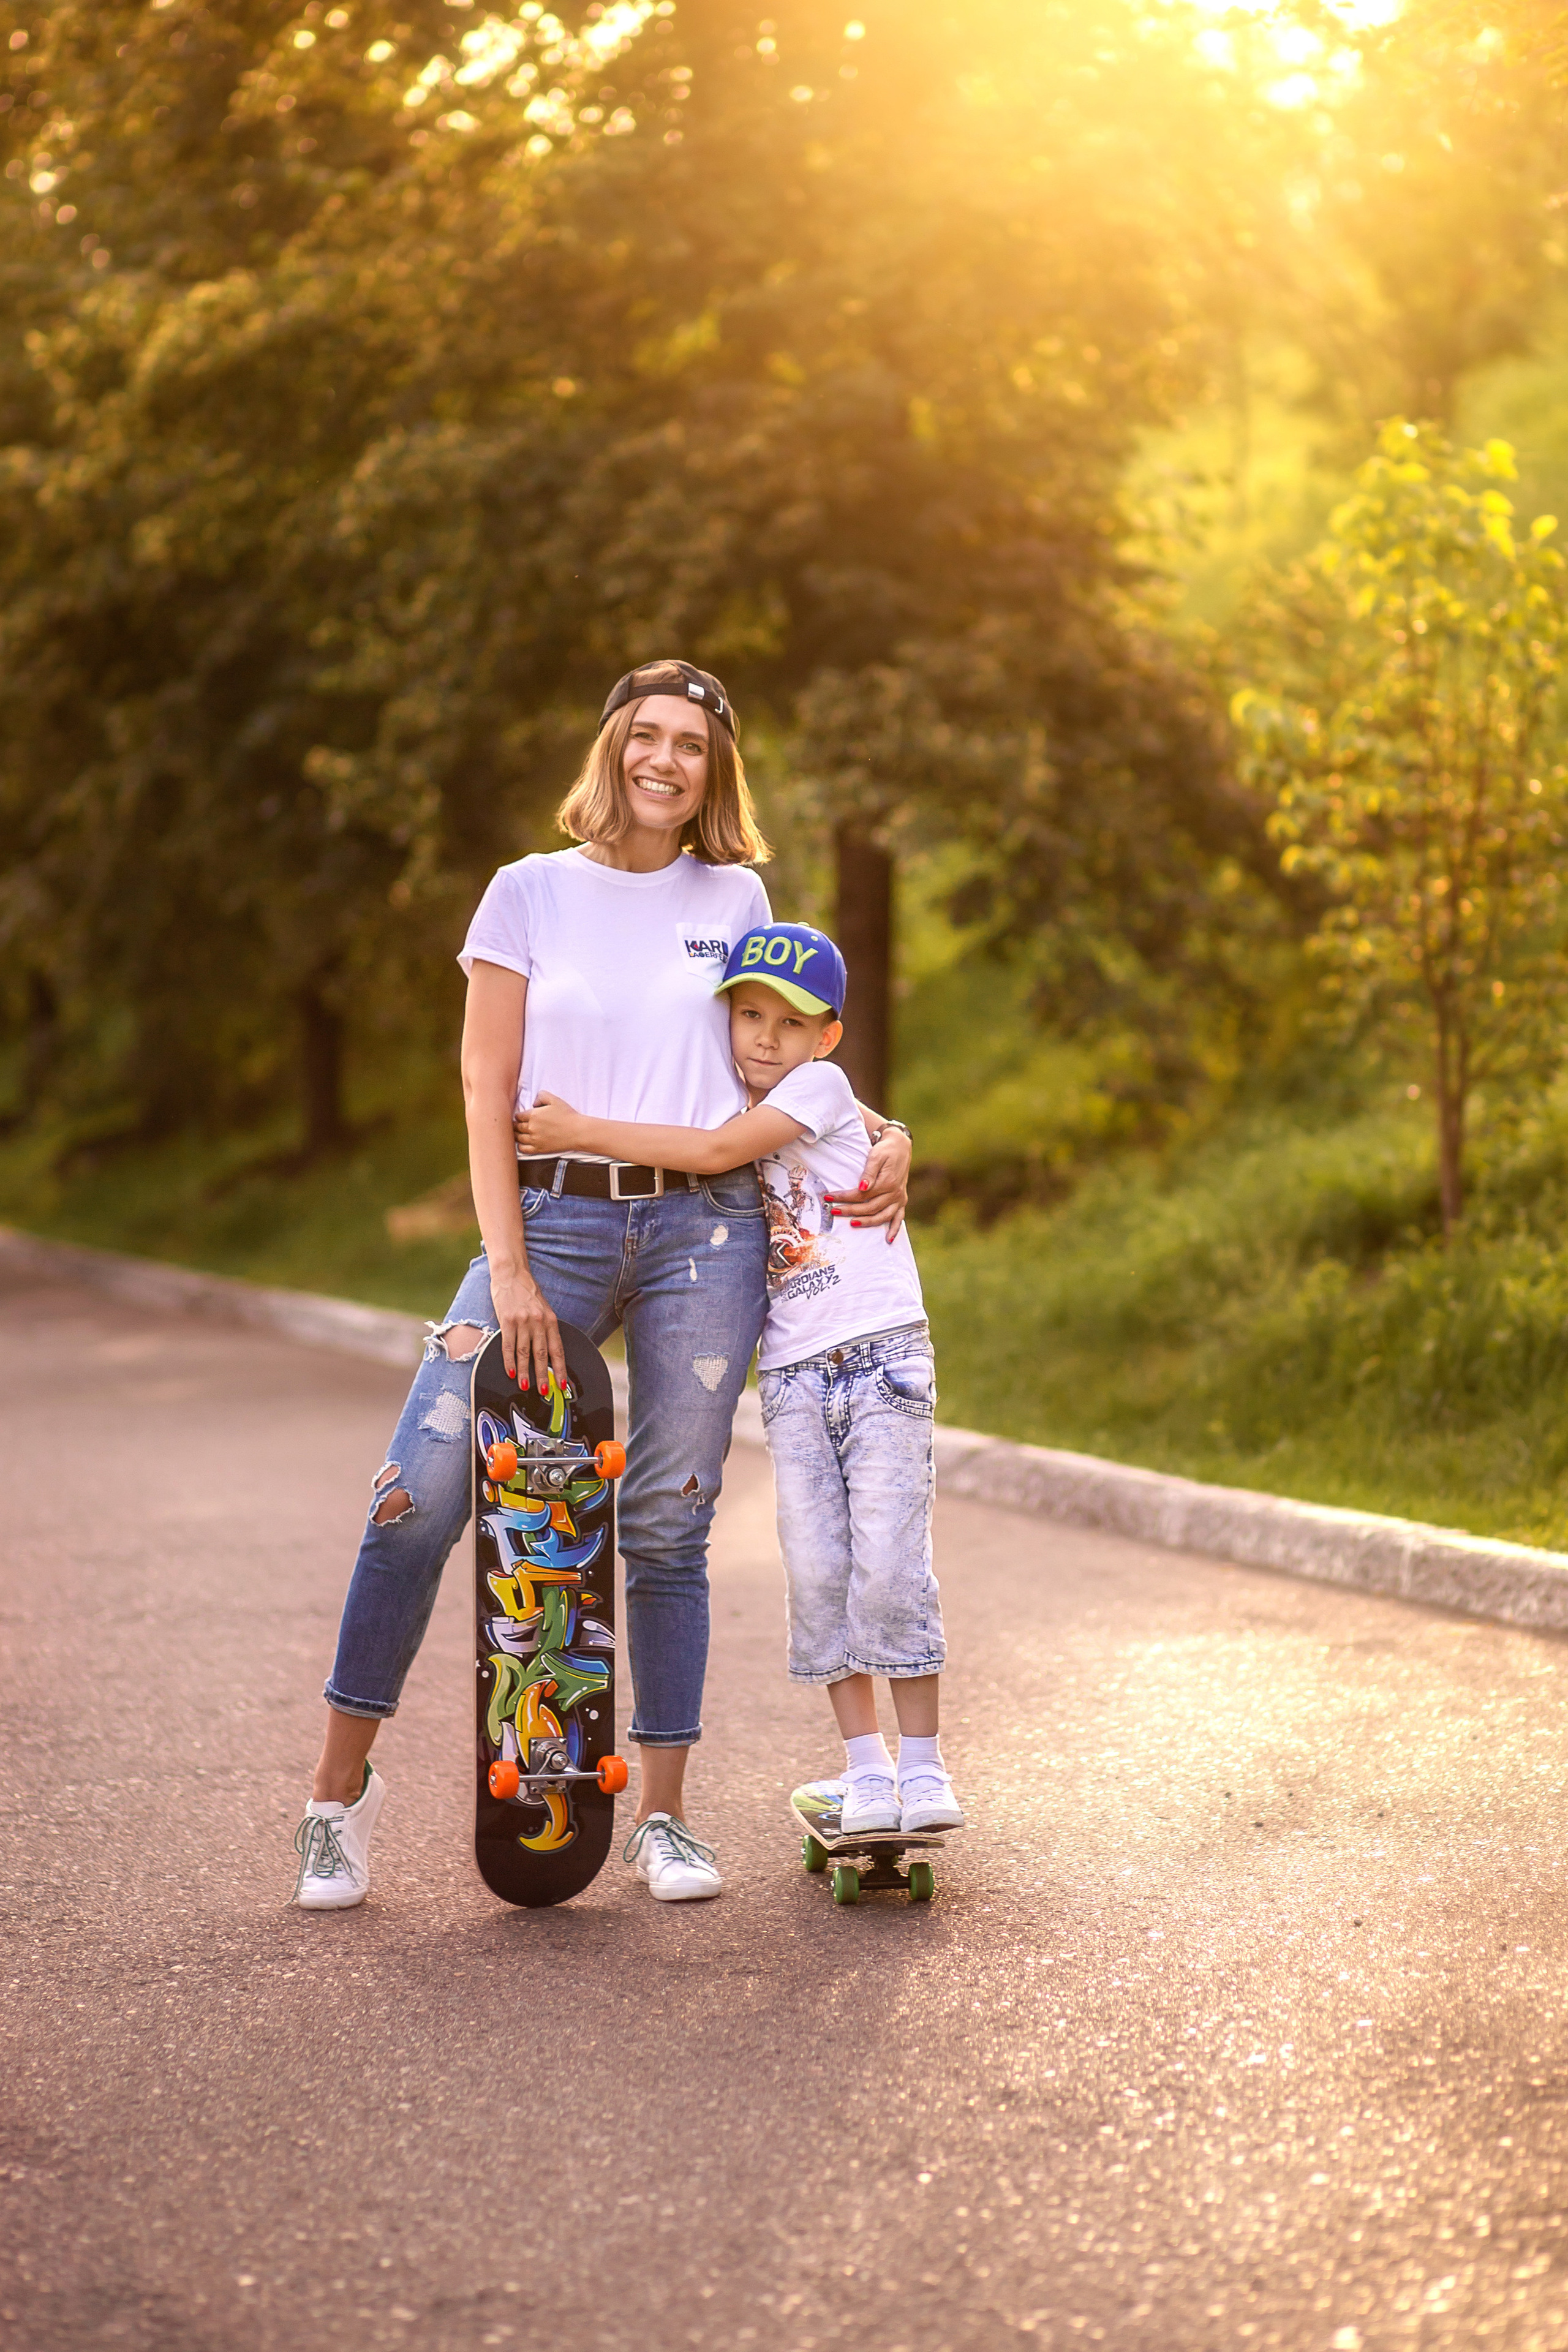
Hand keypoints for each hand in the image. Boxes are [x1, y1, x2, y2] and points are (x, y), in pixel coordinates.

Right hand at [489, 1263, 565, 1394]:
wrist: (512, 1273)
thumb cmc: (527, 1292)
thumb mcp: (543, 1308)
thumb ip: (545, 1327)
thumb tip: (547, 1352)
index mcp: (551, 1320)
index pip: (557, 1349)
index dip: (561, 1368)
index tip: (562, 1383)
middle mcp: (539, 1321)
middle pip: (542, 1354)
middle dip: (544, 1375)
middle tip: (544, 1391)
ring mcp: (523, 1321)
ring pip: (524, 1352)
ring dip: (525, 1371)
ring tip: (526, 1386)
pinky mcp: (507, 1320)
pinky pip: (508, 1345)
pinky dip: (509, 1360)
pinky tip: (510, 1371)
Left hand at [513, 1091, 582, 1157]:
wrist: (577, 1132)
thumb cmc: (567, 1115)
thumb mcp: (555, 1099)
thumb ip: (541, 1096)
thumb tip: (534, 1103)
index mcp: (533, 1115)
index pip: (518, 1116)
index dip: (518, 1116)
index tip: (520, 1117)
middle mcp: (531, 1128)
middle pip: (517, 1127)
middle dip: (516, 1125)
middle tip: (517, 1125)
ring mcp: (534, 1140)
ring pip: (518, 1138)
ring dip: (516, 1135)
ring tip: (518, 1133)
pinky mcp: (539, 1149)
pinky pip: (523, 1149)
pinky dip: (520, 1146)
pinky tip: (522, 1143)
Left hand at [825, 1125, 911, 1242]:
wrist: (900, 1146)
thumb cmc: (885, 1150)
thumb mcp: (876, 1156)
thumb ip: (869, 1173)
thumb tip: (861, 1187)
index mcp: (888, 1183)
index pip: (862, 1195)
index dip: (844, 1197)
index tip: (829, 1197)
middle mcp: (895, 1193)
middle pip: (870, 1207)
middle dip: (850, 1210)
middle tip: (833, 1210)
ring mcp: (899, 1198)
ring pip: (882, 1216)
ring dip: (867, 1222)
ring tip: (851, 1224)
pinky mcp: (902, 1200)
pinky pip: (899, 1218)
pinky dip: (894, 1229)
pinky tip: (888, 1240)